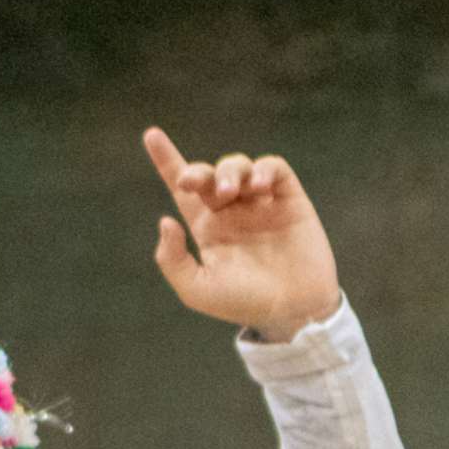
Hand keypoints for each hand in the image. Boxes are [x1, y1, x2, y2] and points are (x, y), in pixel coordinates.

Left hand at [143, 129, 343, 342]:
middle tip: (202, 187)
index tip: (152, 135)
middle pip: (209, 172)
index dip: (166, 160)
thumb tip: (166, 220)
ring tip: (232, 192)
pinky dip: (264, 168)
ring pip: (239, 166)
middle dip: (201, 171)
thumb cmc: (246, 305)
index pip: (183, 187)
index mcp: (207, 226)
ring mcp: (262, 204)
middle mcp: (232, 210)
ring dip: (230, 171)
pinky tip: (259, 186)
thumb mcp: (197, 290)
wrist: (295, 313)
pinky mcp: (291, 201)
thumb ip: (172, 260)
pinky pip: (275, 168)